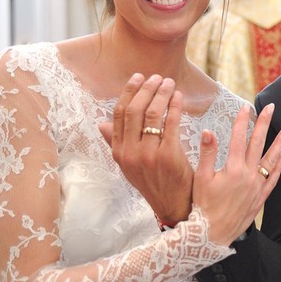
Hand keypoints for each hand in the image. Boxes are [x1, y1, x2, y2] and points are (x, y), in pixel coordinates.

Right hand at [100, 73, 193, 225]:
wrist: (171, 203)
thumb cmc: (152, 180)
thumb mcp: (129, 164)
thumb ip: (116, 143)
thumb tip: (101, 124)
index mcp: (119, 152)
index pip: (119, 114)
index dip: (128, 92)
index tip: (138, 78)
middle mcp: (130, 152)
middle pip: (135, 111)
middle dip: (147, 89)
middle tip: (158, 77)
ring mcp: (148, 155)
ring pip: (152, 114)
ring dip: (162, 94)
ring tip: (170, 83)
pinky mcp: (168, 156)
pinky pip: (171, 123)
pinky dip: (175, 106)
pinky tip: (179, 97)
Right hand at [193, 104, 280, 245]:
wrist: (211, 234)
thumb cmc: (203, 206)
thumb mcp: (200, 178)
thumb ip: (207, 153)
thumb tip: (208, 131)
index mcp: (233, 168)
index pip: (239, 138)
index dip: (242, 121)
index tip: (245, 107)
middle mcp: (248, 175)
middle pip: (258, 144)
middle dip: (264, 124)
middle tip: (271, 108)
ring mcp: (256, 186)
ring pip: (271, 160)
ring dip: (279, 143)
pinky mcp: (260, 197)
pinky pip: (273, 179)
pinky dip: (278, 167)